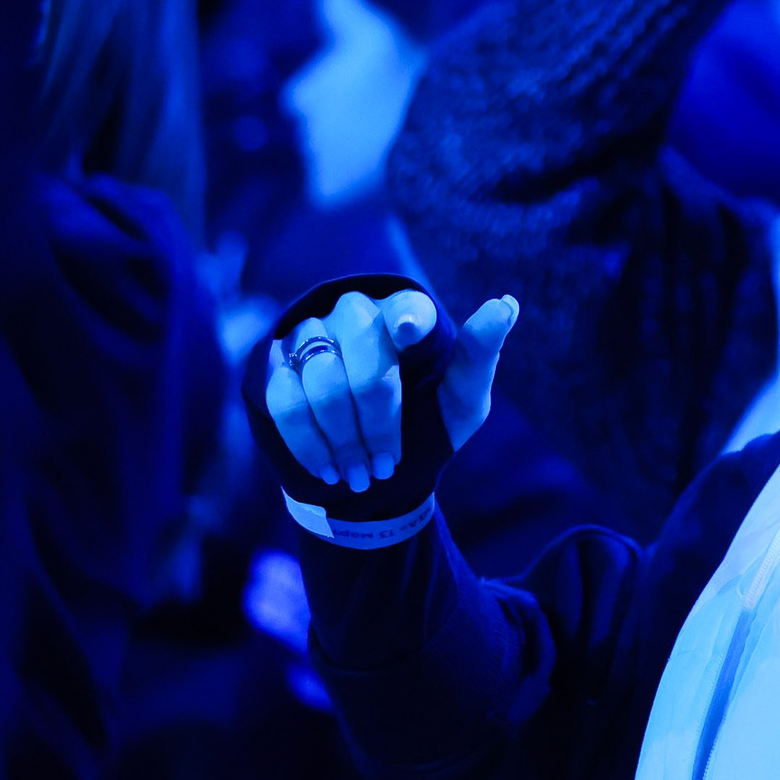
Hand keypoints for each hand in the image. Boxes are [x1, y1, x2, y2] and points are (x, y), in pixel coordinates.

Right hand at [262, 289, 516, 492]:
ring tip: (359, 475)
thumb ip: (479, 357)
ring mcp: (311, 335)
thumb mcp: (462, 401)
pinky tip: (327, 468)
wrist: (371, 470)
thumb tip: (506, 304)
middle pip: (364, 358)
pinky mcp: (273, 366)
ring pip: (322, 381)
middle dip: (377, 422)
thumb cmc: (427, 426)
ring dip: (343, 439)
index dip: (407, 319)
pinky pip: (283, 399)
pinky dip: (308, 441)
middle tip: (385, 465)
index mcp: (406, 313)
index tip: (408, 333)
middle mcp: (356, 312)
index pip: (407, 307)